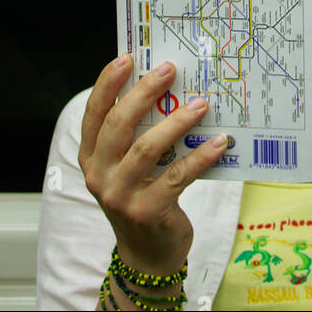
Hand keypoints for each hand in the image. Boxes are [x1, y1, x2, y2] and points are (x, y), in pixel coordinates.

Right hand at [79, 54, 228, 276]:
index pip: (94, 113)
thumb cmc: (141, 196)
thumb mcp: (127, 166)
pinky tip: (221, 142)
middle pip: (118, 124)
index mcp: (91, 157)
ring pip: (148, 148)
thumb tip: (168, 88)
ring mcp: (121, 195)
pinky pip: (178, 175)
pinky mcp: (148, 211)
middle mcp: (100, 174)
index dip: (107, 83)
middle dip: (144, 92)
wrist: (147, 254)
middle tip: (170, 70)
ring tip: (202, 103)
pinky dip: (201, 156)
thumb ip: (136, 134)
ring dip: (178, 121)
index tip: (127, 57)